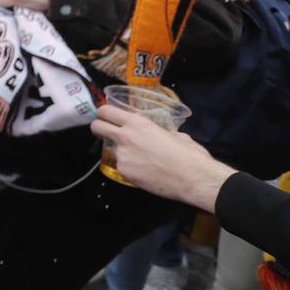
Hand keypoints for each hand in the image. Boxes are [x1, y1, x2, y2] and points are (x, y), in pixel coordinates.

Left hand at [89, 104, 233, 211]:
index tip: (106, 116)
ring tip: (140, 160)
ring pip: (111, 150)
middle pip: (96, 127)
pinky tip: (145, 172)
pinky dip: (130, 168)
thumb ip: (159, 132)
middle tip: (106, 133)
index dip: (104, 113)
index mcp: (137, 123)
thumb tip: (160, 134)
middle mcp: (125, 137)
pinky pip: (122, 167)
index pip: (106, 111)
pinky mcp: (124, 172)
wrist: (193, 178)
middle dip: (99, 129)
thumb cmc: (189, 154)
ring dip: (121, 153)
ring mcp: (122, 156)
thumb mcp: (174, 134)